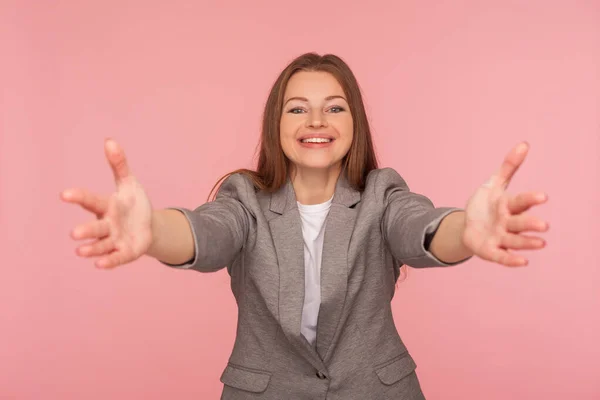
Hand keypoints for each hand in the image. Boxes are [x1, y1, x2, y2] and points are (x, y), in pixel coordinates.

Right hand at [61, 139, 153, 268]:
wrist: (148, 227)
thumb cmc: (133, 204)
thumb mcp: (129, 183)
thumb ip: (119, 165)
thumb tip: (110, 140)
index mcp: (106, 206)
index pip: (91, 200)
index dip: (79, 197)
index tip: (65, 194)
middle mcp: (107, 224)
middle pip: (95, 228)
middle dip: (85, 231)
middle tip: (74, 234)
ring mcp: (115, 240)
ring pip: (101, 245)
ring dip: (92, 249)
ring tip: (81, 252)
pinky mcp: (125, 252)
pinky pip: (116, 257)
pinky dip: (109, 261)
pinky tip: (101, 265)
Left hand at [462, 142, 548, 266]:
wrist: (467, 226)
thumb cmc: (485, 205)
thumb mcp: (493, 185)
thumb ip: (508, 167)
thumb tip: (524, 144)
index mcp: (509, 206)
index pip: (521, 202)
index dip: (530, 200)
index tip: (543, 197)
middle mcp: (508, 223)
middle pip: (520, 223)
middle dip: (531, 224)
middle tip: (543, 226)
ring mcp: (500, 238)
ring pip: (515, 241)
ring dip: (527, 243)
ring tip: (540, 243)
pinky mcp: (490, 251)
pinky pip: (502, 257)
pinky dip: (511, 260)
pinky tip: (523, 262)